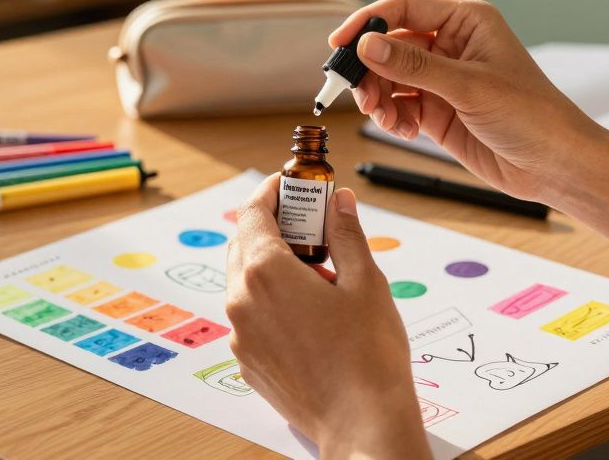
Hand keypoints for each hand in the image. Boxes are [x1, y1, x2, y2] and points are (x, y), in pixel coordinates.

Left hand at [226, 175, 427, 458]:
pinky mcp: (248, 361)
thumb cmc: (368, 356)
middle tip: (313, 228)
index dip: (273, 192)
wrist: (361, 424)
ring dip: (273, 267)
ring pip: (245, 283)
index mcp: (265, 273)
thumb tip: (339, 201)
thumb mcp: (366, 282)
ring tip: (320, 278)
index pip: (253, 212)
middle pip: (244, 244)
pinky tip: (311, 315)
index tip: (292, 186)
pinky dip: (271, 303)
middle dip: (274, 228)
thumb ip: (346, 234)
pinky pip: (251, 317)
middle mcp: (241, 301)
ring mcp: (240, 335)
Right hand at [330, 0, 604, 204]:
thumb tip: (367, 44)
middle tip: (356, 89)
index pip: (404, 8)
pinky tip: (398, 128)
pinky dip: (390, 116)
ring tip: (381, 114)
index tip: (339, 42)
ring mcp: (443, 79)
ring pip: (389, 77)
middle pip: (390, 44)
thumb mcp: (469, 86)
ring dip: (377, 95)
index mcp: (466, 21)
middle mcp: (451, 45)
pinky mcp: (438, 110)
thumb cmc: (532, 115)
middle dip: (369, 67)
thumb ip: (414, 66)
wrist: (555, 165)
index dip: (368, 22)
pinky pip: (398, 105)